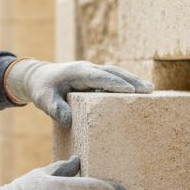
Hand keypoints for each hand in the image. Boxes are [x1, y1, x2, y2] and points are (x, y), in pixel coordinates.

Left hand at [6, 59, 152, 125]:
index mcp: (78, 72)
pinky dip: (126, 82)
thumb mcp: (44, 100)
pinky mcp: (95, 76)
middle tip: (149, 90)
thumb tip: (68, 120)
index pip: (99, 77)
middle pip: (114, 72)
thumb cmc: (43, 89)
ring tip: (150, 89)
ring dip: (133, 80)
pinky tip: (138, 91)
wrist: (38, 77)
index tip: (131, 91)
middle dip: (132, 80)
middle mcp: (88, 68)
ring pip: (116, 73)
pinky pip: (113, 77)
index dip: (115, 84)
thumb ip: (55, 109)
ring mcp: (93, 71)